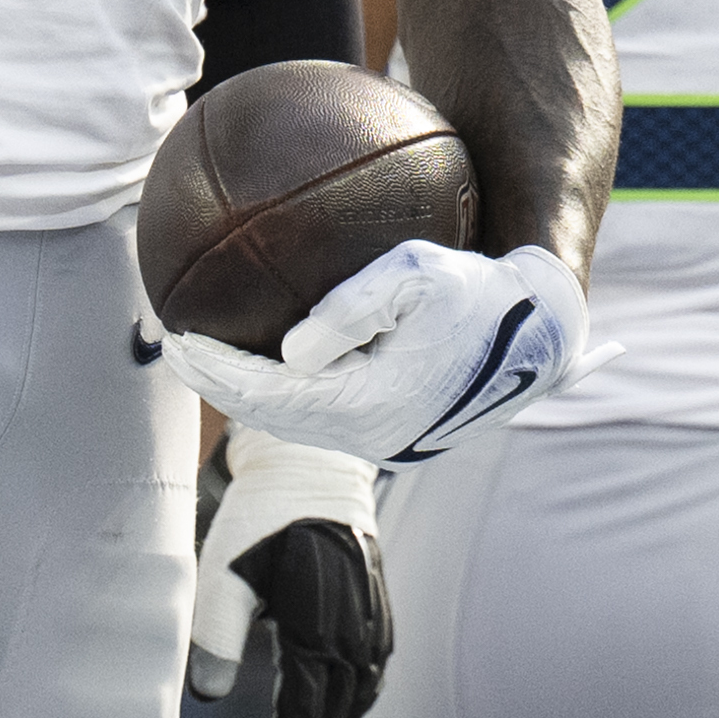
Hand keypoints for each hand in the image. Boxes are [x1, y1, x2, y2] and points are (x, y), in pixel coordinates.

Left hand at [161, 240, 588, 463]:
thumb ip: (352, 309)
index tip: (175, 340)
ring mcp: (389, 442)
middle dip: (223, 386)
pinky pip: (327, 413)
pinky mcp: (400, 432)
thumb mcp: (418, 274)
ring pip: (300, 422)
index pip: (273, 395)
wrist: (543, 329)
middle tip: (176, 350)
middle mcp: (377, 439)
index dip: (218, 372)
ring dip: (254, 393)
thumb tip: (288, 352)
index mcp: (374, 406)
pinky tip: (272, 356)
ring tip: (211, 359)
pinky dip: (289, 390)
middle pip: (276, 420)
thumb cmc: (482, 286)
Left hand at [187, 430, 389, 717]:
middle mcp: (358, 633)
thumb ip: (215, 634)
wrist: (314, 466)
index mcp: (320, 628)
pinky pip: (372, 677)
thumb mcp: (225, 570)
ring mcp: (376, 624)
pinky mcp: (381, 613)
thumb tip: (204, 698)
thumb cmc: (261, 514)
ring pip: (358, 702)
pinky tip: (331, 715)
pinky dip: (352, 707)